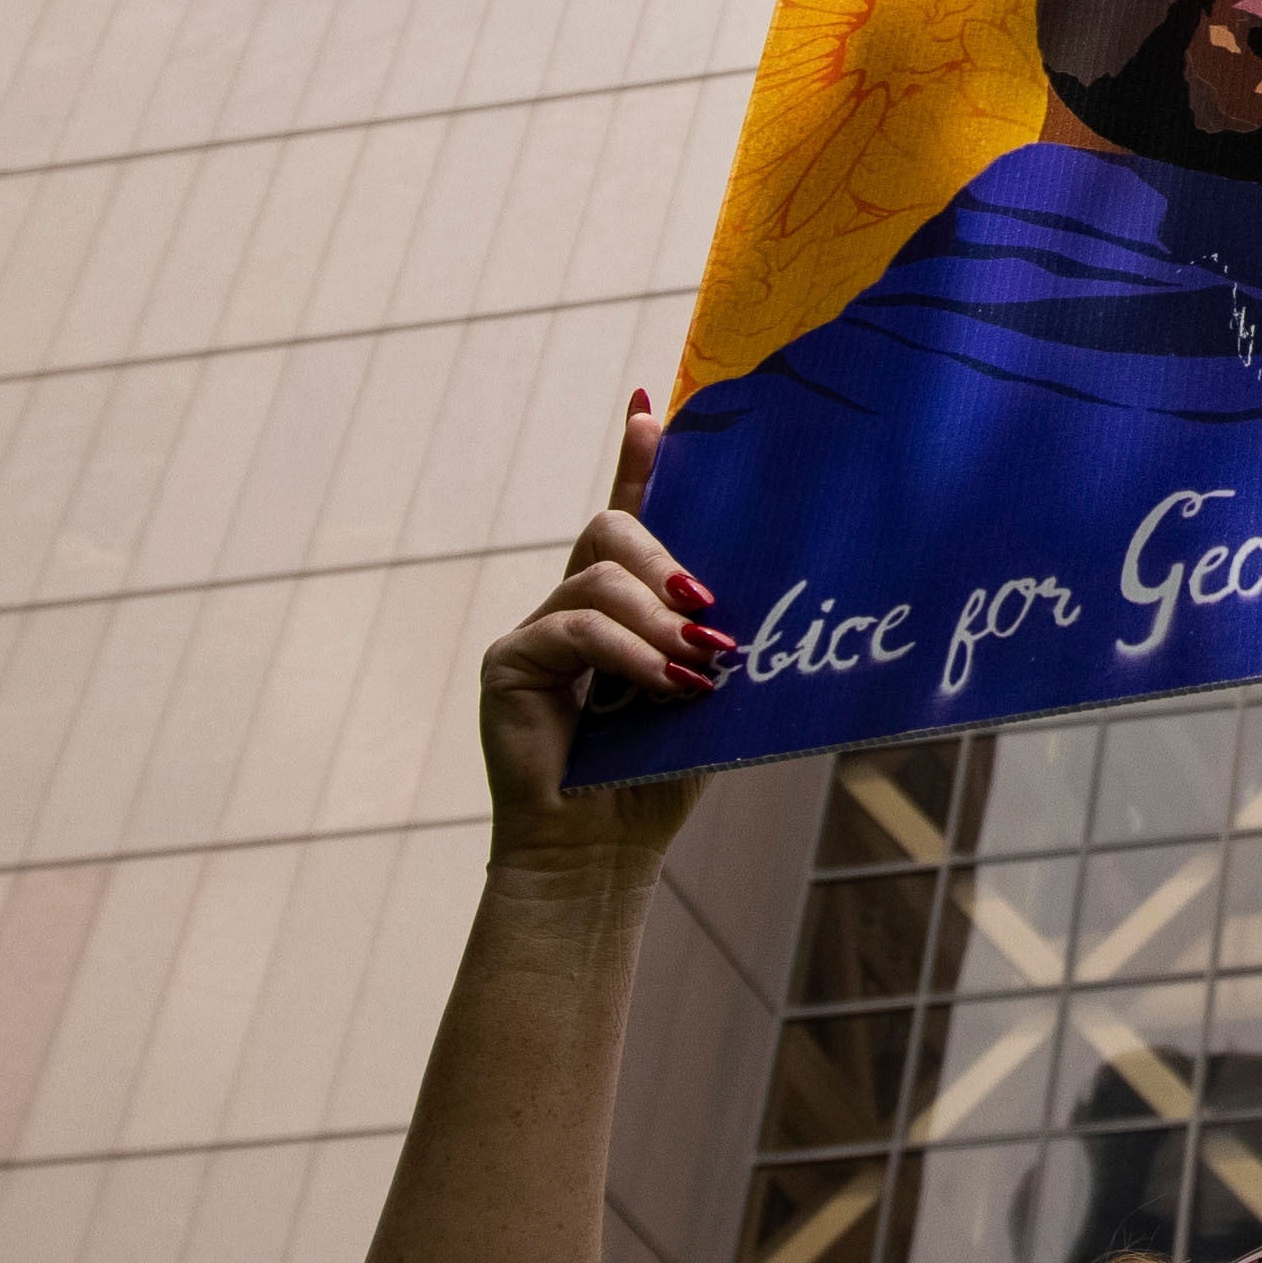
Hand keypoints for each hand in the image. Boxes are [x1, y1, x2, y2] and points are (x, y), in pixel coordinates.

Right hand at [480, 391, 734, 852]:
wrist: (600, 855)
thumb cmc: (656, 780)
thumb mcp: (704, 695)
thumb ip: (716, 641)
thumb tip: (753, 603)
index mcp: (623, 604)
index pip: (628, 512)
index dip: (636, 459)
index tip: (649, 407)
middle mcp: (573, 604)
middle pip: (612, 530)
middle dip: (668, 558)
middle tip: (710, 610)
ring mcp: (535, 630)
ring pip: (600, 577)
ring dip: (660, 623)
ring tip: (699, 670)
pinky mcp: (507, 663)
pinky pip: (574, 629)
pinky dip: (628, 655)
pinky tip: (667, 687)